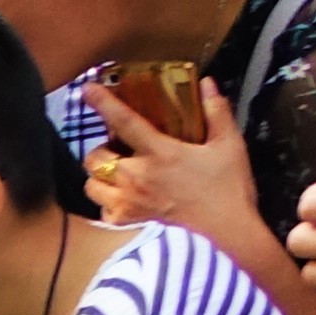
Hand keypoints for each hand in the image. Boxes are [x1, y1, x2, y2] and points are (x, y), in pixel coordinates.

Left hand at [88, 77, 268, 248]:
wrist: (227, 230)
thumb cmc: (229, 186)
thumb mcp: (229, 143)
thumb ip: (216, 111)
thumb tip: (207, 83)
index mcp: (160, 153)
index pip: (125, 122)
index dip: (104, 104)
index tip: (86, 88)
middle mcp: (137, 177)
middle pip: (95, 157)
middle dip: (102, 149)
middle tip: (120, 148)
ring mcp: (129, 202)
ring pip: (91, 184)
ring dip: (98, 175)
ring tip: (116, 171)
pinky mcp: (129, 222)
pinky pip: (102, 210)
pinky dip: (105, 202)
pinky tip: (122, 196)